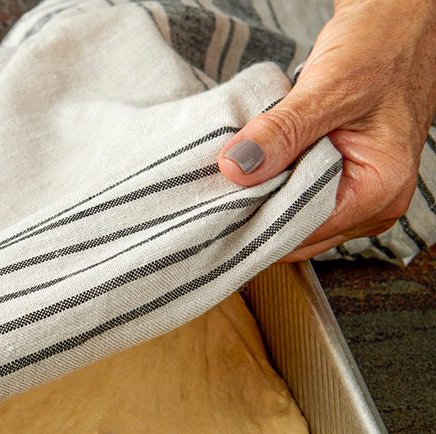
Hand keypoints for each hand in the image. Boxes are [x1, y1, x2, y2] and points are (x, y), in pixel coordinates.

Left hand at [217, 0, 435, 261]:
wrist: (394, 21)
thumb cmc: (378, 47)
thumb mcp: (328, 89)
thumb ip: (283, 132)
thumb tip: (236, 168)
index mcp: (380, 191)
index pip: (303, 234)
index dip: (258, 224)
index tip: (218, 207)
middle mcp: (374, 204)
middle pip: (297, 233)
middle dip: (257, 215)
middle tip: (217, 190)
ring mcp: (358, 194)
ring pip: (294, 217)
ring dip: (263, 199)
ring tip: (235, 175)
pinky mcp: (341, 179)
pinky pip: (297, 196)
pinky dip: (273, 184)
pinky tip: (254, 167)